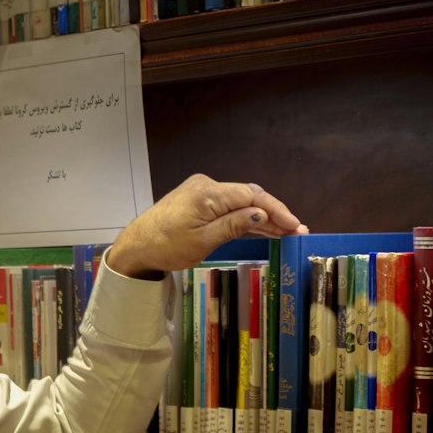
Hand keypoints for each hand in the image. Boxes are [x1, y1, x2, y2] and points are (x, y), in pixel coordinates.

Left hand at [104, 174, 307, 278]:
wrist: (137, 246)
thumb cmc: (166, 247)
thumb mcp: (203, 241)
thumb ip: (234, 225)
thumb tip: (262, 214)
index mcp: (208, 193)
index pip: (252, 196)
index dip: (276, 210)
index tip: (295, 226)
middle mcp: (207, 185)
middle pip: (249, 196)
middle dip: (273, 213)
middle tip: (296, 231)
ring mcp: (202, 191)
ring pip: (240, 201)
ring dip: (261, 217)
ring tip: (285, 232)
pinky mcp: (199, 200)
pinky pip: (229, 205)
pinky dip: (244, 217)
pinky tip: (262, 228)